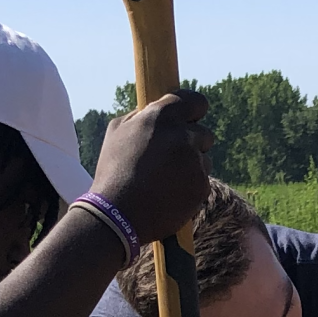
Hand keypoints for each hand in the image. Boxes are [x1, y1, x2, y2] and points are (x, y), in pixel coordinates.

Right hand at [90, 92, 212, 245]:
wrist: (116, 215)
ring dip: (191, 167)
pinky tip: (169, 194)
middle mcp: (182, 136)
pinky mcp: (201, 187)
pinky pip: (202, 182)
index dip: (194, 110)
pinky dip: (190, 187)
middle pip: (204, 133)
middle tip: (171, 158)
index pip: (195, 101)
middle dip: (192, 143)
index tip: (191, 117)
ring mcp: (194, 162)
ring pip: (204, 159)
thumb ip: (141, 116)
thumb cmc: (113, 172)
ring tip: (165, 180)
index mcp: (161, 117)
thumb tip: (155, 109)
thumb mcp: (118, 132)